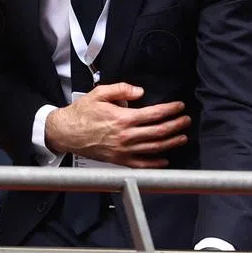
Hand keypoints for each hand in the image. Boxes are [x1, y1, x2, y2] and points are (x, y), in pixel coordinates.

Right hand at [45, 82, 189, 167]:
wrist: (66, 132)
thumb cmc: (81, 113)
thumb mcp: (99, 93)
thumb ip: (121, 89)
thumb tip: (139, 91)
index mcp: (122, 118)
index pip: (153, 114)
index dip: (169, 110)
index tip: (179, 106)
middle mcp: (125, 136)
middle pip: (158, 132)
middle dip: (175, 125)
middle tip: (185, 120)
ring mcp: (123, 150)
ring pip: (154, 148)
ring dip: (171, 143)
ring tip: (182, 137)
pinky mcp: (119, 160)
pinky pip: (141, 164)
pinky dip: (155, 164)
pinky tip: (165, 160)